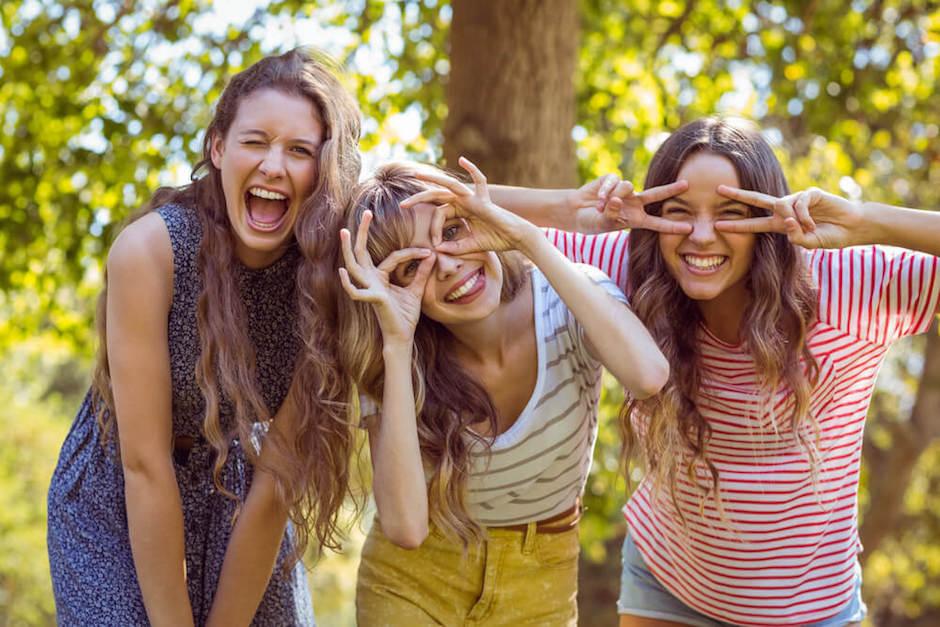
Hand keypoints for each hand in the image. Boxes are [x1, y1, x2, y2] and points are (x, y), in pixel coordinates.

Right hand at [338, 210, 435, 345]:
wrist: (403, 336)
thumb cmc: (406, 316)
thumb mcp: (416, 290)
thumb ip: (421, 273)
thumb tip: (431, 255)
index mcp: (380, 277)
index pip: (393, 257)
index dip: (411, 253)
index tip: (429, 252)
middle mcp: (371, 281)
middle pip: (362, 252)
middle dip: (362, 232)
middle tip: (365, 212)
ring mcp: (369, 289)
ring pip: (354, 266)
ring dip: (348, 249)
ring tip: (343, 231)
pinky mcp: (373, 300)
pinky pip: (356, 292)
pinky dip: (348, 283)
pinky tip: (343, 271)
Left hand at [400, 156, 539, 255]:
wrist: (516, 238)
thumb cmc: (496, 240)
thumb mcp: (470, 246)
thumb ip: (455, 248)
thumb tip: (438, 250)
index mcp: (460, 211)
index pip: (439, 215)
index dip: (433, 229)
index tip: (435, 244)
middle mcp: (464, 201)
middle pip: (438, 196)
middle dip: (419, 199)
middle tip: (402, 206)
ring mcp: (473, 198)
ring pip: (449, 185)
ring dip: (432, 178)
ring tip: (416, 174)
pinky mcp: (483, 199)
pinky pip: (479, 180)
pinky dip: (472, 168)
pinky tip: (462, 159)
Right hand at [571, 176, 691, 234]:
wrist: (575, 211)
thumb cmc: (592, 222)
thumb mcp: (603, 223)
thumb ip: (611, 214)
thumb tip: (617, 199)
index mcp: (635, 219)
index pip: (657, 223)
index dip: (672, 226)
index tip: (689, 229)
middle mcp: (633, 203)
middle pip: (656, 195)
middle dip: (671, 190)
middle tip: (687, 185)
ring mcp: (624, 191)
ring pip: (628, 187)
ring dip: (613, 196)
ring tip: (600, 207)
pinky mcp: (612, 180)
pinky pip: (613, 182)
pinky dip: (605, 191)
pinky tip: (597, 198)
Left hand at [715, 186, 864, 248]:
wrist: (853, 227)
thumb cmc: (831, 236)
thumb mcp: (810, 243)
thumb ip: (796, 237)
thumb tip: (786, 223)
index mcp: (780, 224)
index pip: (754, 223)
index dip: (737, 224)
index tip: (717, 224)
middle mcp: (785, 209)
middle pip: (757, 200)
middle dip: (737, 195)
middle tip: (718, 190)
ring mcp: (797, 199)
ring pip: (782, 206)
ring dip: (794, 220)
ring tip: (810, 228)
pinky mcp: (810, 193)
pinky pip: (799, 204)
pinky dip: (805, 216)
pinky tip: (815, 223)